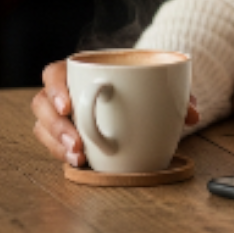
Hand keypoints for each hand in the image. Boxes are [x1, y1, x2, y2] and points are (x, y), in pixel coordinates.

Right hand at [32, 59, 199, 166]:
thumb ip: (177, 95)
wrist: (141, 97)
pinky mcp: (65, 136)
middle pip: (41, 104)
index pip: (55, 73)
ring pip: (43, 128)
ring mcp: (62, 116)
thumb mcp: (161, 85)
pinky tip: (79, 162)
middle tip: (78, 144)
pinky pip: (52, 145)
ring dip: (57, 144)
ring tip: (79, 157)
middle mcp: (66, 91)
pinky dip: (62, 154)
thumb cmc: (145, 85)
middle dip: (56, 127)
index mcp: (83, 70)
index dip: (56, 88)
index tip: (70, 105)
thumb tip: (192, 114)